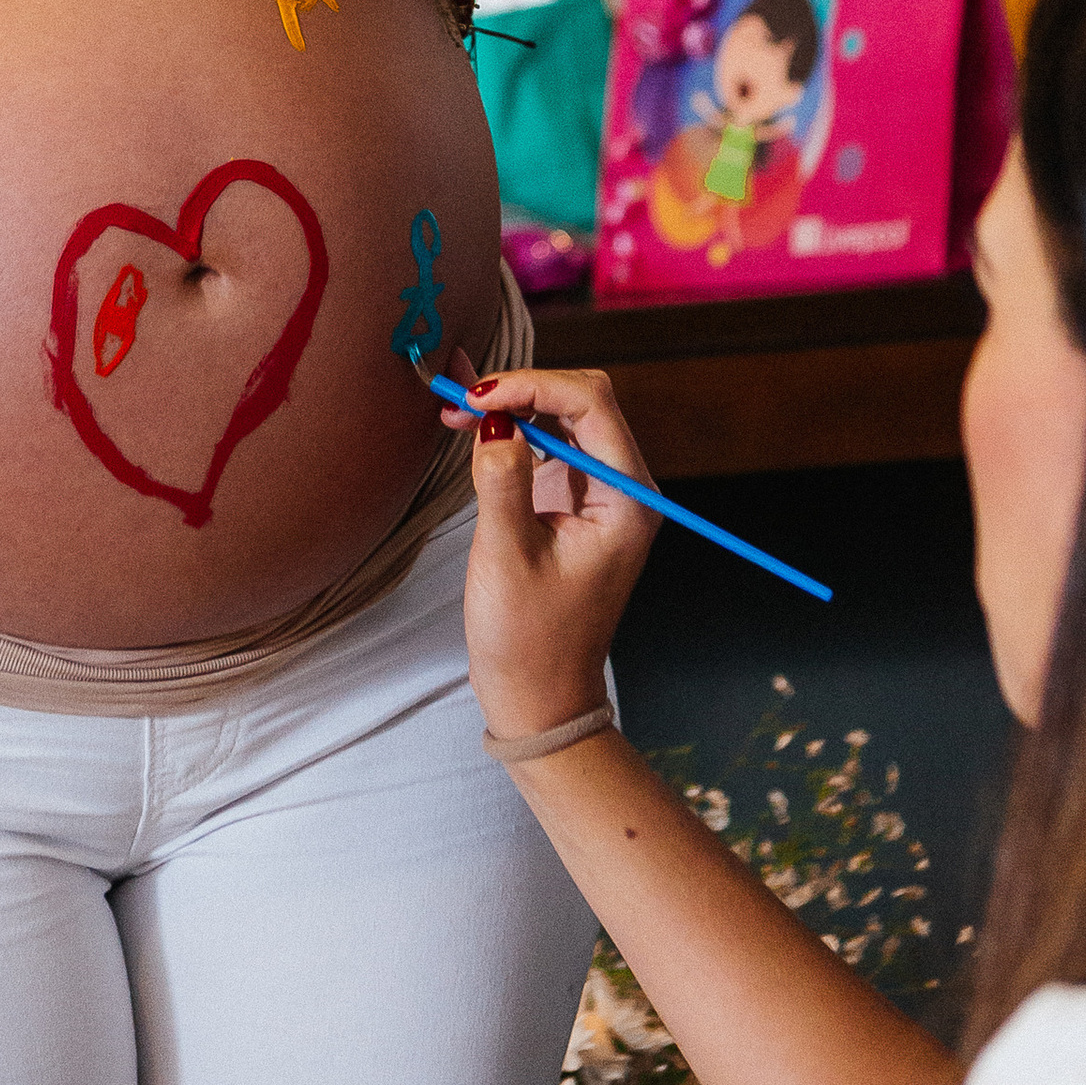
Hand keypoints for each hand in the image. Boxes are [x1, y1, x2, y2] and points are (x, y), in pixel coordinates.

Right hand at [451, 363, 658, 743]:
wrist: (539, 697)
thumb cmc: (528, 641)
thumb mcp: (506, 558)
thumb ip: (501, 482)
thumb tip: (494, 421)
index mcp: (628, 502)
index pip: (591, 406)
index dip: (533, 387)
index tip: (478, 397)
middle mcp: (625, 490)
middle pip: (582, 402)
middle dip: (522, 391)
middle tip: (461, 401)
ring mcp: (601, 495)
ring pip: (564, 418)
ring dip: (514, 407)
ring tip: (457, 411)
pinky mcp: (575, 503)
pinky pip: (551, 446)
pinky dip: (513, 431)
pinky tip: (473, 428)